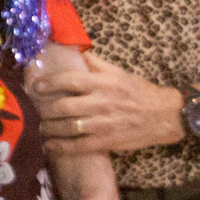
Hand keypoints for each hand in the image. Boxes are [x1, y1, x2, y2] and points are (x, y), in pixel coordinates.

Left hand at [29, 51, 180, 153]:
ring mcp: (103, 124)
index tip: (35, 87)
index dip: (49, 84)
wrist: (166, 116)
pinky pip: (79, 146)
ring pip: (68, 127)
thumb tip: (74, 52)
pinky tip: (49, 146)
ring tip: (38, 126)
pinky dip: (61, 147)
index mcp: (103, 84)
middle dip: (43, 109)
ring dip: (48, 128)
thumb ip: (95, 64)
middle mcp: (101, 103)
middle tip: (33, 109)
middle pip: (63, 106)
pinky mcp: (107, 141)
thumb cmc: (140, 92)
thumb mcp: (119, 72)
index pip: (69, 81)